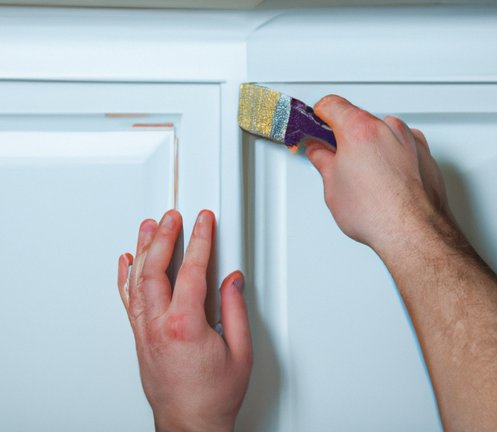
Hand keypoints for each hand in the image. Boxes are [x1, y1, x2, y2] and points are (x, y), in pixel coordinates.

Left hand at [117, 210, 251, 431]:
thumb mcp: (240, 352)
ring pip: (138, 280)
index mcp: (185, 325)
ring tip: (148, 226)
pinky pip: (128, 300)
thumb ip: (236, 310)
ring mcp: (145, 331)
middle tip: (172, 216)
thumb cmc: (213, 396)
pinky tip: (126, 261)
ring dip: (144, 249)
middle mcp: (159, 325)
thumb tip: (232, 280)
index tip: (204, 221)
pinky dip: (125, 276)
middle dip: (165, 236)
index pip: (191, 270)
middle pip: (156, 268)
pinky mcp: (139, 337)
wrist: (189, 426)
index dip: (200, 240)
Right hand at [305, 95, 451, 253]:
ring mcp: (410, 140)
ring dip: (370, 146)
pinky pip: (402, 145)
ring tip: (364, 177)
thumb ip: (322, 159)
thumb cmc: (377, 213)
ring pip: (382, 132)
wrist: (414, 233)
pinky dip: (391, 156)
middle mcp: (388, 128)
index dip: (320, 115)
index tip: (317, 125)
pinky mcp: (425, 154)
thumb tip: (319, 151)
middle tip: (336, 159)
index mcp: (359, 129)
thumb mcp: (333, 185)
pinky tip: (384, 180)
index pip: (332, 104)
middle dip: (345, 136)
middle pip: (358, 119)